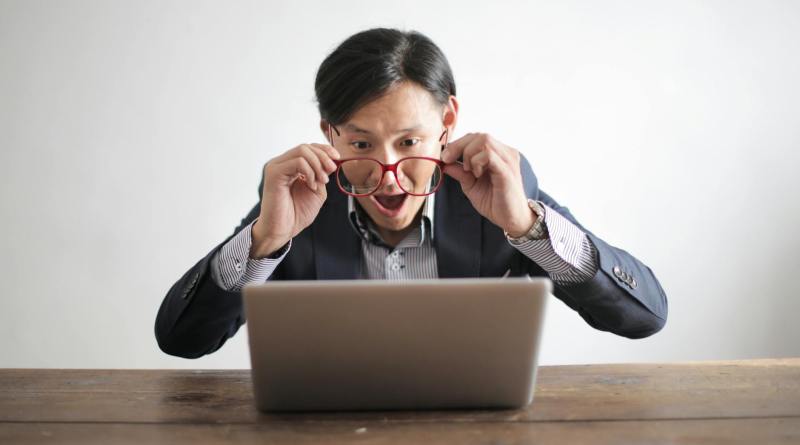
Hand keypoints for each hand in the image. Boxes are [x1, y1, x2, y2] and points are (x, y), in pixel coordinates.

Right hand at [251, 143, 339, 257]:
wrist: (284, 230)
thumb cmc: (297, 213)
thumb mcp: (317, 190)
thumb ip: (322, 174)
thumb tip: (330, 161)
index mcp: (291, 166)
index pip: (308, 148)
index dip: (324, 149)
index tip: (337, 158)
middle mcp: (282, 164)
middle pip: (306, 147)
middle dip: (323, 156)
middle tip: (331, 170)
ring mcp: (276, 167)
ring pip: (302, 151)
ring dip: (318, 165)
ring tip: (321, 181)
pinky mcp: (274, 173)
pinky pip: (297, 162)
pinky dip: (309, 172)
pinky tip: (311, 185)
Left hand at [441, 132, 535, 237]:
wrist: (512, 220)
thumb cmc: (495, 202)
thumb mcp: (471, 186)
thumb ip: (460, 173)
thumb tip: (444, 163)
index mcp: (498, 154)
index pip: (476, 138)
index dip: (458, 144)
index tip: (444, 157)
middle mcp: (505, 153)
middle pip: (479, 135)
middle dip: (458, 146)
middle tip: (448, 160)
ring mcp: (508, 160)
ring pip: (484, 140)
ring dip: (469, 154)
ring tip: (468, 171)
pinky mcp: (507, 170)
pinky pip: (489, 155)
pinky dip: (477, 162)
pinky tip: (476, 174)